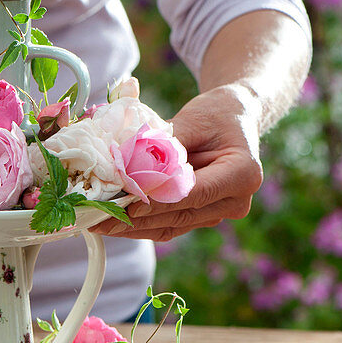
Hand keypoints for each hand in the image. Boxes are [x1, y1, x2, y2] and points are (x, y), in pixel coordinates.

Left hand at [93, 84, 263, 241]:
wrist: (234, 119)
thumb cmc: (216, 114)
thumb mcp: (193, 119)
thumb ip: (165, 145)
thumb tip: (129, 166)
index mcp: (243, 174)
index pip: (194, 193)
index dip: (159, 201)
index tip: (128, 206)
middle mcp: (236, 201)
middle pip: (180, 215)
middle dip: (137, 219)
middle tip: (99, 217)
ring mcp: (219, 213)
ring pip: (171, 226)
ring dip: (132, 228)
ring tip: (98, 222)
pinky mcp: (201, 217)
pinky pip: (169, 225)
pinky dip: (140, 224)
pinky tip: (112, 221)